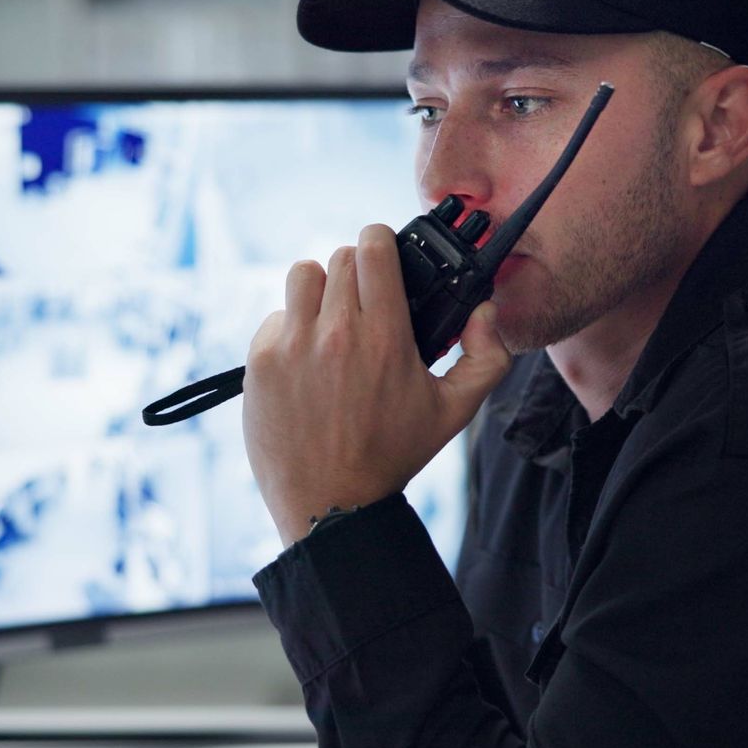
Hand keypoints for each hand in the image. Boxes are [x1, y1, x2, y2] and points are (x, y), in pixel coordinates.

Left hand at [244, 223, 511, 545]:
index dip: (380, 243)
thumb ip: (486, 355)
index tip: (384, 258)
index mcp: (385, 336)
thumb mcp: (456, 410)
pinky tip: (307, 360)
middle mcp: (336, 333)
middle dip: (357, 274)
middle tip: (364, 304)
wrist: (332, 504)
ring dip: (319, 290)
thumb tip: (485, 309)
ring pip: (303, 275)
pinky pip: (275, 316)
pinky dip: (291, 329)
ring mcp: (292, 345)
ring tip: (331, 322)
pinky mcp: (260, 362)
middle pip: (341, 257)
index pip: (373, 246)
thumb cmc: (393, 455)